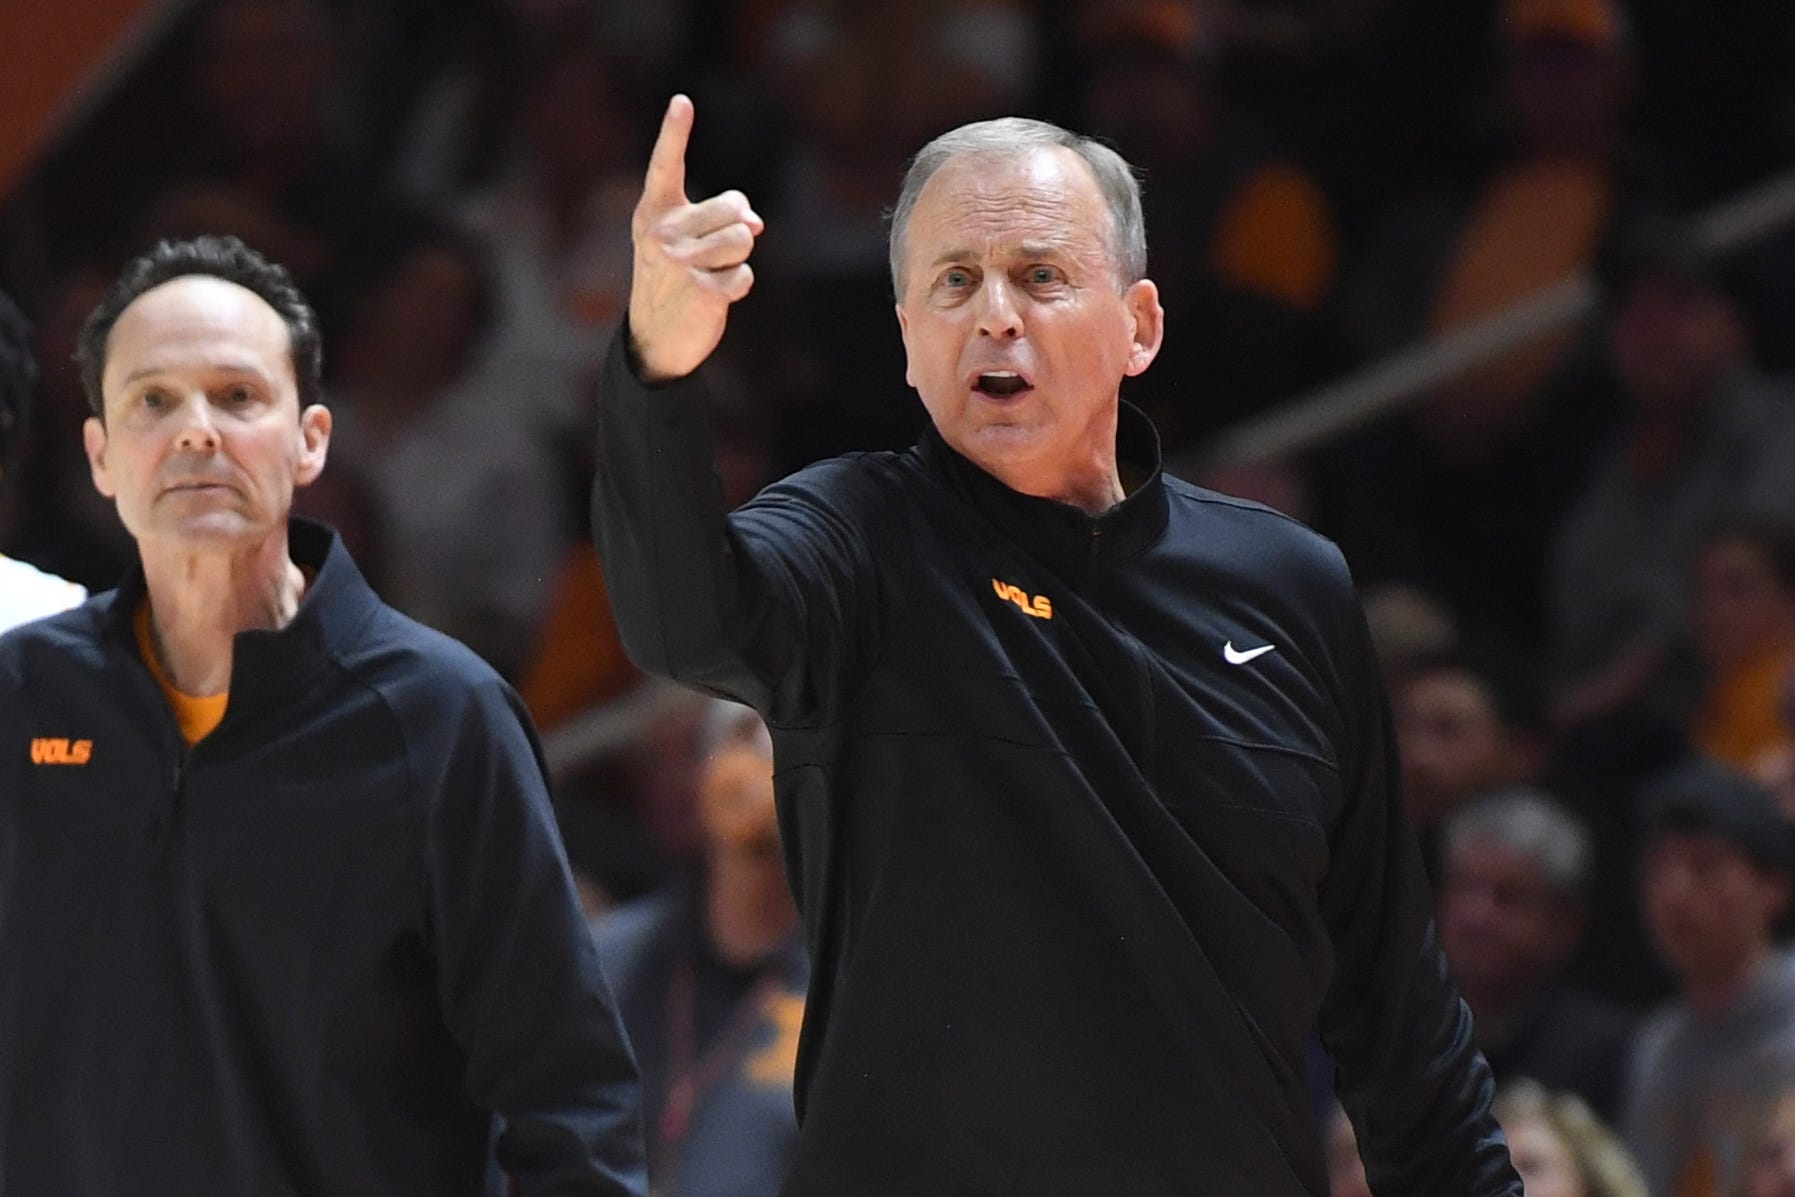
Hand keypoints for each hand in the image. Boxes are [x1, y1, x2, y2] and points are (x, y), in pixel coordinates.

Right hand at [628, 95, 763, 381]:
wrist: (655, 338)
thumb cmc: (674, 279)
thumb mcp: (684, 242)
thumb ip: (718, 220)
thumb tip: (755, 223)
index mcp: (654, 212)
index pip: (665, 165)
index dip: (675, 132)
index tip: (682, 101)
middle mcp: (661, 232)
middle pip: (733, 208)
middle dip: (737, 229)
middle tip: (712, 253)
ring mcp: (679, 262)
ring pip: (743, 241)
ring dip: (738, 260)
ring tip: (710, 275)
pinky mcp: (702, 291)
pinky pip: (745, 275)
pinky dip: (739, 287)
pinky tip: (714, 298)